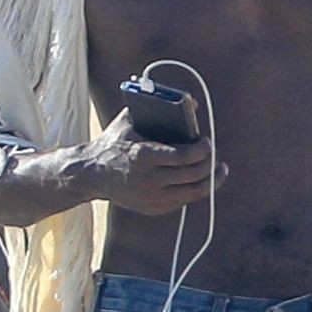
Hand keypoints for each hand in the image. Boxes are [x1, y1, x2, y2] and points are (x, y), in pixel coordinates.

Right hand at [83, 109, 226, 216]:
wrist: (92, 174)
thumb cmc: (113, 143)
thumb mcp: (129, 120)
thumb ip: (156, 107)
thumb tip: (192, 103)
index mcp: (143, 156)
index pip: (183, 156)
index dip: (201, 150)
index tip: (207, 142)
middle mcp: (148, 179)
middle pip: (192, 175)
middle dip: (209, 163)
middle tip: (214, 153)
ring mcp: (151, 197)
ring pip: (192, 192)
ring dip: (211, 181)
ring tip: (219, 170)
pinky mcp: (152, 208)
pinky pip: (183, 201)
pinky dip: (195, 190)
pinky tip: (203, 180)